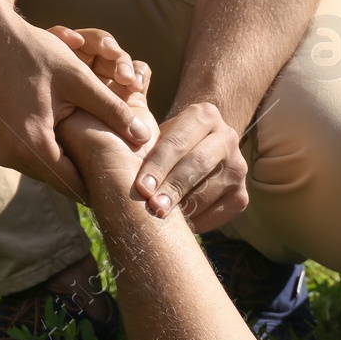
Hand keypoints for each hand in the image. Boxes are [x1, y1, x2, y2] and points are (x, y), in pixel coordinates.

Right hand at [0, 15, 153, 200]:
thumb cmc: (33, 52)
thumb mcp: (78, 79)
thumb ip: (113, 111)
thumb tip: (145, 137)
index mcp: (32, 144)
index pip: (70, 183)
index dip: (92, 181)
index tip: (108, 179)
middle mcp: (4, 155)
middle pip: (49, 176)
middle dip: (70, 167)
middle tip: (93, 160)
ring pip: (29, 165)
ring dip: (47, 156)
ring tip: (68, 139)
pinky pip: (8, 154)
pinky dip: (24, 146)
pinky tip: (37, 126)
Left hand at [132, 102, 249, 232]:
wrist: (198, 150)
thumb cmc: (164, 145)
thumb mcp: (155, 132)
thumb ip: (137, 138)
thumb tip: (98, 144)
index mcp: (204, 115)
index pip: (179, 142)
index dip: (158, 166)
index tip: (141, 188)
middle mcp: (227, 137)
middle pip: (197, 166)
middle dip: (172, 188)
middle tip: (152, 207)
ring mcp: (238, 167)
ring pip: (208, 192)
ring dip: (183, 208)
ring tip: (160, 220)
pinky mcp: (242, 195)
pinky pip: (219, 213)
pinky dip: (197, 221)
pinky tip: (179, 223)